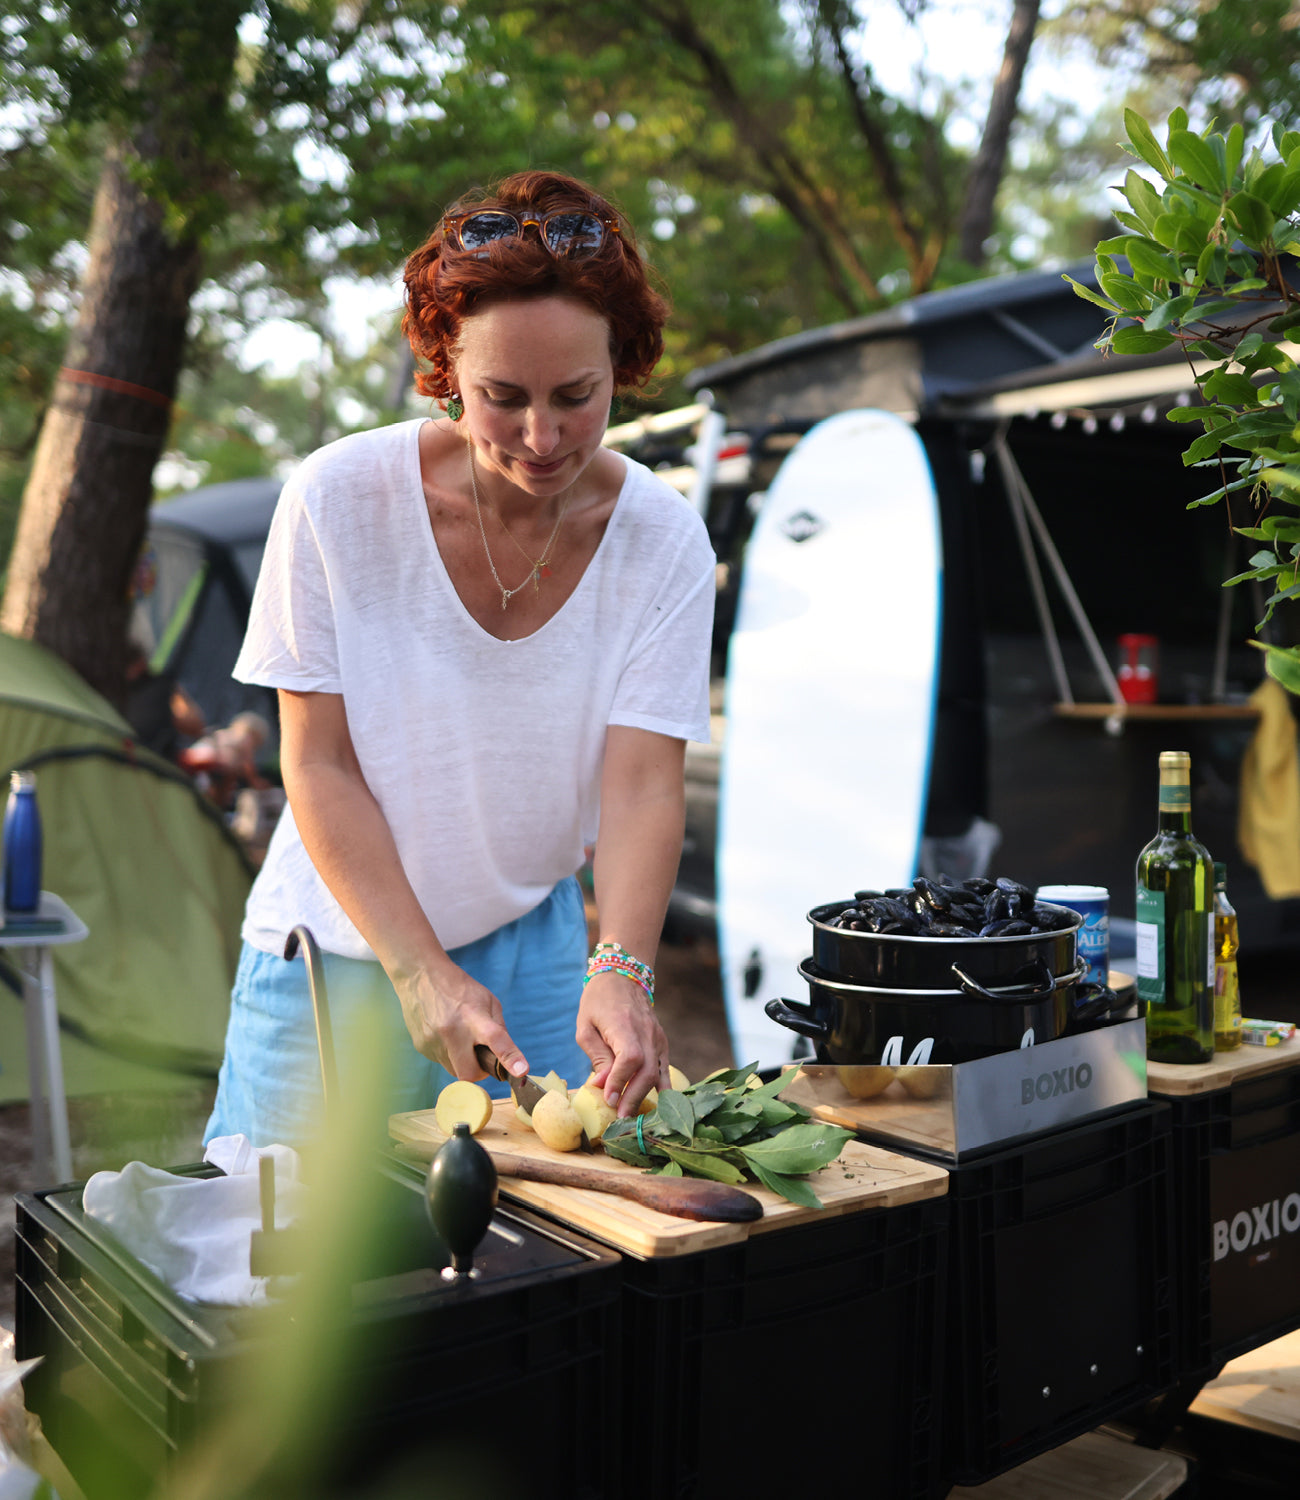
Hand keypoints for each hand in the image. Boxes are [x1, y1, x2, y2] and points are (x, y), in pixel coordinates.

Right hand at [391, 961, 527, 1081]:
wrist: (421, 976)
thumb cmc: (460, 988)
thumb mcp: (488, 1001)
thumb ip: (499, 1029)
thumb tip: (506, 1057)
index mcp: (473, 1016)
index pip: (495, 1039)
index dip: (509, 1057)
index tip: (521, 1071)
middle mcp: (452, 1031)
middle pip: (470, 1073)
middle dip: (479, 1072)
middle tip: (482, 1058)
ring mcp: (433, 1041)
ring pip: (454, 1070)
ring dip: (463, 1062)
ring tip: (460, 1038)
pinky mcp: (421, 1047)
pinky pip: (441, 1061)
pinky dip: (449, 1054)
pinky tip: (445, 1034)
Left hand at [577, 970, 668, 1116]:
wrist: (623, 976)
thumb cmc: (597, 1001)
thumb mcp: (586, 1026)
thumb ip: (597, 1056)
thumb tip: (602, 1085)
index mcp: (624, 1025)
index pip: (629, 1057)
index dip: (620, 1081)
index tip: (609, 1099)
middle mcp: (646, 1031)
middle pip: (646, 1070)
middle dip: (633, 1097)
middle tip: (619, 1118)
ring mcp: (657, 1037)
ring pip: (657, 1072)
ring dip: (644, 1097)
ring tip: (632, 1116)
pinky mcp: (661, 1042)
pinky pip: (665, 1068)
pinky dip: (663, 1088)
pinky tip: (660, 1106)